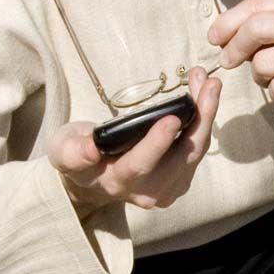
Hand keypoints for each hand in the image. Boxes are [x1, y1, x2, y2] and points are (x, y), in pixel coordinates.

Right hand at [48, 67, 220, 211]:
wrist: (93, 178)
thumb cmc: (78, 155)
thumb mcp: (63, 150)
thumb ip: (72, 152)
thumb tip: (90, 150)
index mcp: (115, 182)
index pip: (139, 165)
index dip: (156, 143)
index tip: (172, 118)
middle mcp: (146, 191)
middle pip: (181, 158)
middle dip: (199, 120)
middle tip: (209, 85)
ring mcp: (167, 188)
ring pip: (195, 152)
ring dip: (206, 115)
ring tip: (208, 82)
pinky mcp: (180, 179)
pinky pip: (197, 148)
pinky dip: (204, 120)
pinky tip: (204, 93)